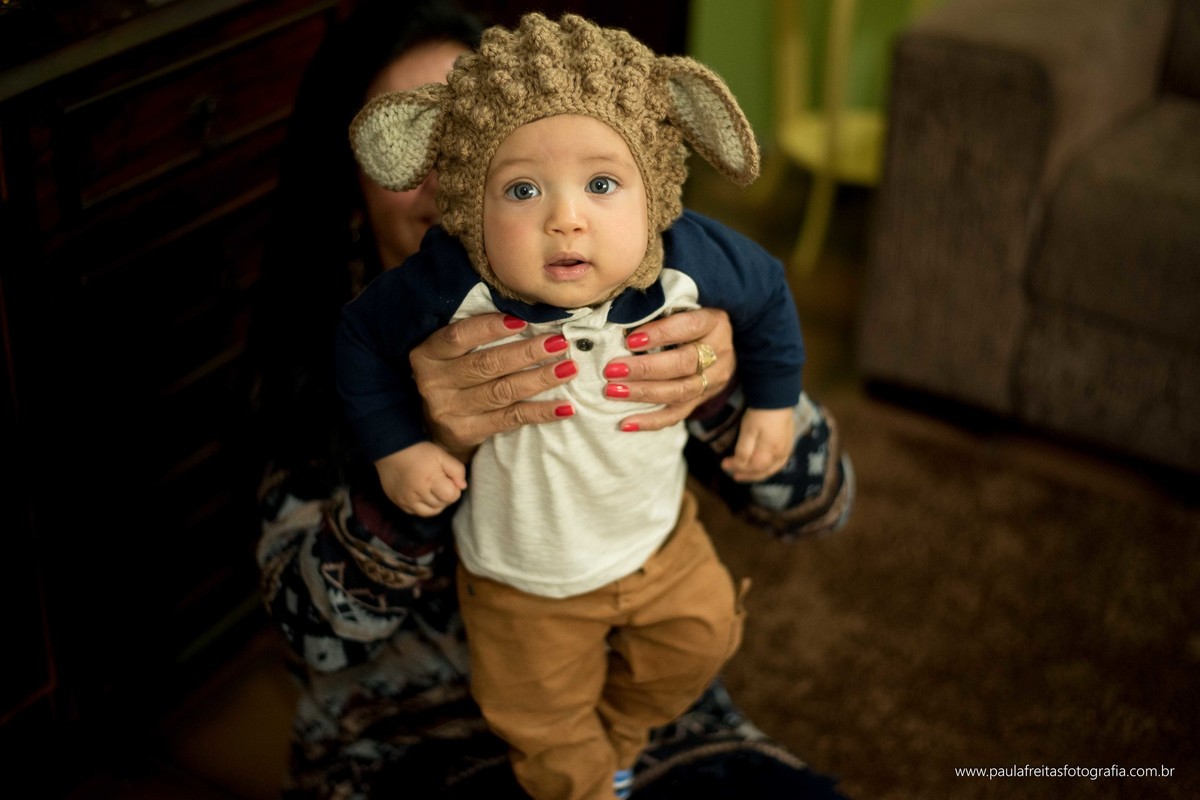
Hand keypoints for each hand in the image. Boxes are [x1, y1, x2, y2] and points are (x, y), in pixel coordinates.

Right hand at [375, 442, 467, 516]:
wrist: (391, 450)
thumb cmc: (420, 451)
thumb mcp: (442, 455)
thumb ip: (457, 470)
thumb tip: (462, 486)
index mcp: (431, 480)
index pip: (451, 496)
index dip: (454, 489)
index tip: (449, 480)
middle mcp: (418, 493)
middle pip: (441, 505)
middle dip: (445, 496)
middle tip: (441, 484)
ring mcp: (407, 500)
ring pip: (429, 512)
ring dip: (435, 504)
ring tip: (433, 491)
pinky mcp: (399, 502)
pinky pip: (416, 512)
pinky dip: (422, 507)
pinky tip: (422, 495)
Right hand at [410, 313, 577, 459]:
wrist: (432, 430)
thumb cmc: (451, 379)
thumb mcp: (449, 356)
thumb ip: (474, 337)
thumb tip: (526, 315)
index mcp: (428, 355)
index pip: (458, 336)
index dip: (490, 328)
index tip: (523, 321)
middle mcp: (434, 383)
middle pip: (486, 364)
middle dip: (527, 352)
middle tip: (558, 343)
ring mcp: (449, 411)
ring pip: (502, 391)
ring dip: (539, 379)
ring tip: (568, 368)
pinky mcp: (466, 433)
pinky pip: (510, 419)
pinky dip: (540, 412)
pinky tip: (564, 407)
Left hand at [602, 308, 735, 431]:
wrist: (717, 347)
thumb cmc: (687, 322)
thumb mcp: (681, 309)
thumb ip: (657, 314)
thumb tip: (618, 325)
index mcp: (714, 323)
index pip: (689, 326)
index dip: (660, 333)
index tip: (630, 340)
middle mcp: (719, 353)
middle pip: (685, 363)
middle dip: (645, 368)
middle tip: (612, 370)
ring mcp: (713, 381)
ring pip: (680, 392)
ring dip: (643, 393)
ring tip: (612, 391)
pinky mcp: (701, 401)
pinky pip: (677, 415)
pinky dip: (650, 421)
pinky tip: (625, 423)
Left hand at [722, 406, 794, 482]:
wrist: (777, 397)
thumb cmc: (760, 414)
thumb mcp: (748, 431)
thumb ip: (743, 451)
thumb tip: (736, 466)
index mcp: (768, 453)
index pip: (751, 467)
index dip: (737, 468)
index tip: (723, 465)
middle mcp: (779, 455)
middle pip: (762, 471)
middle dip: (747, 475)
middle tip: (734, 476)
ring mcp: (786, 450)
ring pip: (772, 469)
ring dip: (758, 474)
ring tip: (747, 475)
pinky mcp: (789, 444)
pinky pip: (779, 463)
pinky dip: (769, 468)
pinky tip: (764, 467)